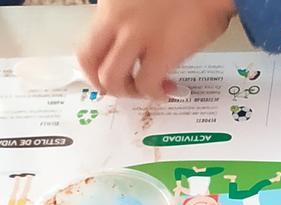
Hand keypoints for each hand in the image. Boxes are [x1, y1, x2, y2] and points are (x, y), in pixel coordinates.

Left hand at [78, 0, 235, 99]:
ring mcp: (137, 35)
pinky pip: (147, 83)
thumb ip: (134, 18)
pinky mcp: (162, 51)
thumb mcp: (145, 0)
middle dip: (102, 83)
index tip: (111, 72)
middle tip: (122, 88)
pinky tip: (166, 92)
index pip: (89, 40)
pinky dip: (154, 94)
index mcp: (111, 4)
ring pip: (111, 77)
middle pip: (88, 61)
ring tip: (148, 90)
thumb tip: (141, 44)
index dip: (96, 65)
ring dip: (129, 92)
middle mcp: (116, 19)